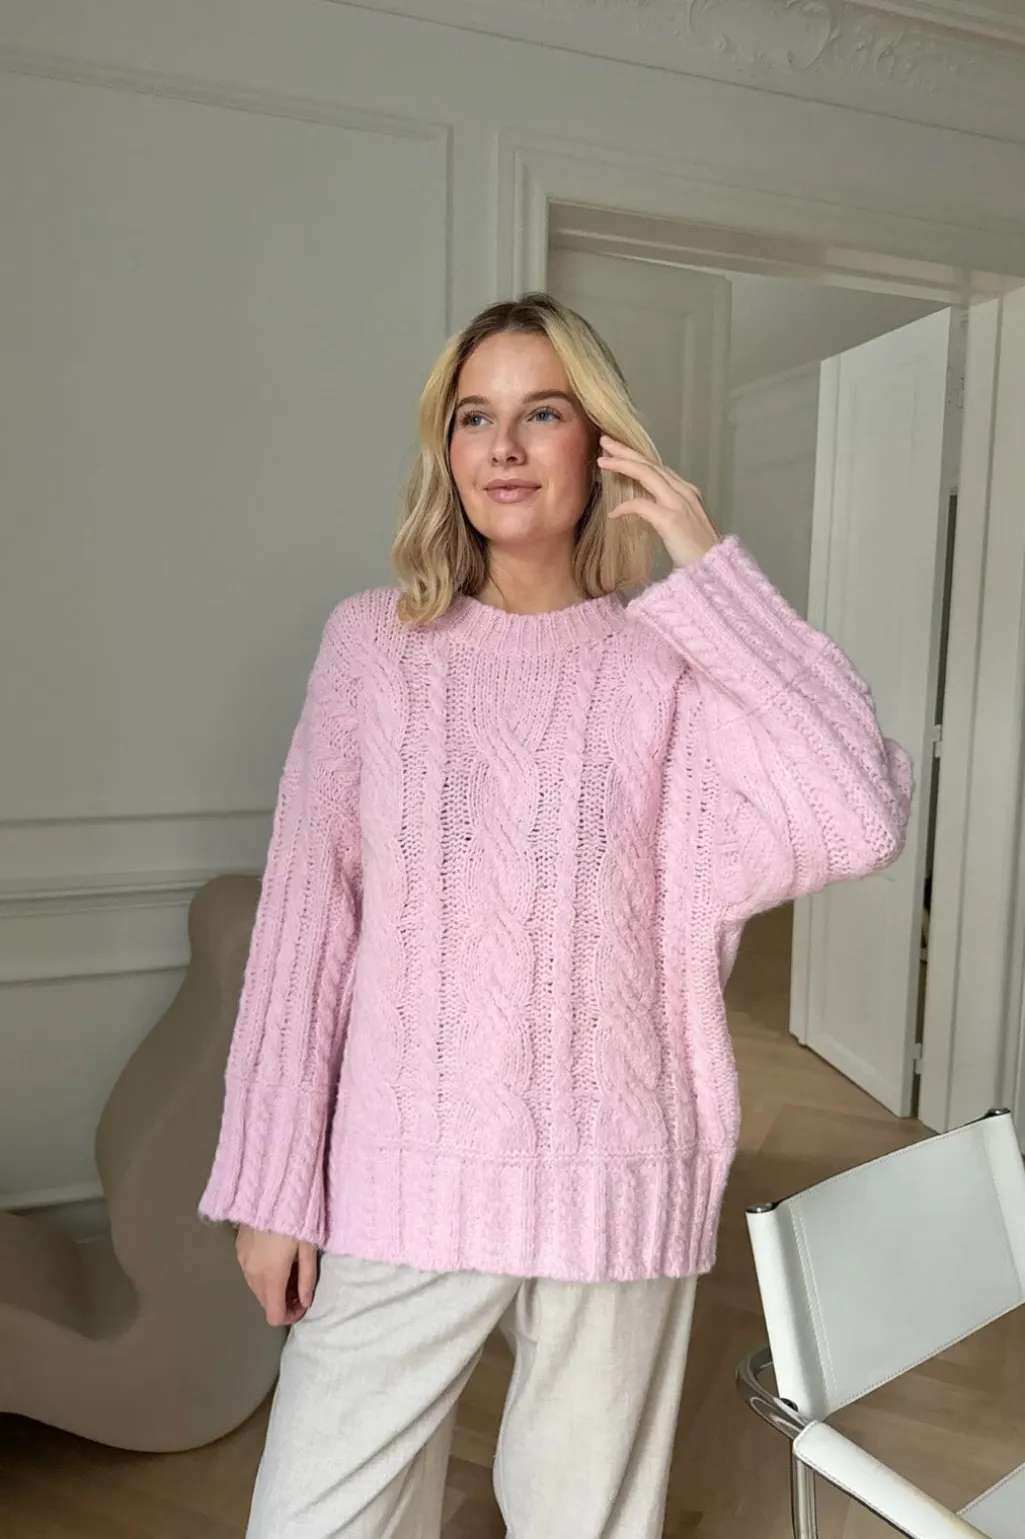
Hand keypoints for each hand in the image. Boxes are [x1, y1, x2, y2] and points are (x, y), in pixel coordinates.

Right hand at [235, 1226, 318, 1326]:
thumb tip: (306, 1302)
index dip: (290, 1316)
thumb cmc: (296, 1217)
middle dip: (282, 1301)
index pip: (274, 1315)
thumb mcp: (309, 1247)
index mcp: (271, 1276)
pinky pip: (249, 1272)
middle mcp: (252, 1273)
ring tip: (289, 1271)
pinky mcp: (238, 1248)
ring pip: (256, 1288)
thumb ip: (307, 1278)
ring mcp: (242, 1261)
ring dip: (271, 1288)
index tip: (302, 1304)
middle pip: (264, 1303)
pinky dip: (262, 1274)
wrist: (271, 1188)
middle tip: (299, 1286)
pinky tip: (274, 1258)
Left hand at [597, 436, 719, 568]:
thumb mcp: (683, 525)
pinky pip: (642, 505)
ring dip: (623, 465)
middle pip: (651, 464)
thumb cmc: (698, 554)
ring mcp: (679, 504)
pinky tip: (613, 513)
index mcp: (687, 492)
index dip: (637, 457)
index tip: (618, 451)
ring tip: (602, 462)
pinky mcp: (671, 520)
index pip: (659, 468)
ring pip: (647, 475)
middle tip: (605, 441)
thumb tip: (645, 508)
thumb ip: (667, 511)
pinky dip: (626, 506)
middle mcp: (684, 492)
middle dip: (626, 451)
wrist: (714, 570)